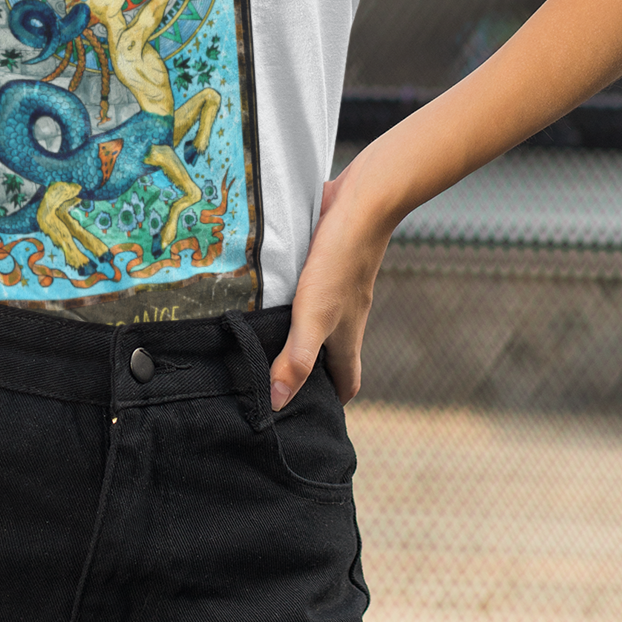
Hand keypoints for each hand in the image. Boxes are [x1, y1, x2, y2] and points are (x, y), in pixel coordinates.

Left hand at [269, 159, 392, 409]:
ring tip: (259, 342)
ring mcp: (336, 291)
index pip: (345, 384)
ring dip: (295, 335)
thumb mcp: (313, 318)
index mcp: (346, 339)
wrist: (362, 204)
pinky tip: (265, 295)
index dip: (330, 404)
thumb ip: (296, 360)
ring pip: (318, 324)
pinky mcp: (324, 265)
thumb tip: (276, 405)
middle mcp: (344, 318)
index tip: (306, 417)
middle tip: (272, 382)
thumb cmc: (339, 264)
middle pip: (330, 357)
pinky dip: (291, 301)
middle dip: (309, 373)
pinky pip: (309, 292)